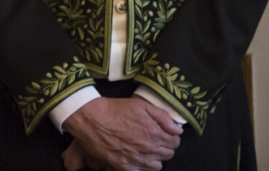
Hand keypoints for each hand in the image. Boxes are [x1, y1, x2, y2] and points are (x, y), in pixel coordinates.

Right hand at [63, 97, 181, 170]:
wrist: (91, 118)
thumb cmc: (115, 109)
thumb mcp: (141, 105)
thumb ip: (163, 117)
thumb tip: (178, 130)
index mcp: (154, 133)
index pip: (175, 141)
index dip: (171, 136)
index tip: (164, 133)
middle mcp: (147, 149)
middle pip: (168, 154)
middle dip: (164, 146)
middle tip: (154, 139)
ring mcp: (136, 160)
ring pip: (157, 166)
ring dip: (155, 157)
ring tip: (146, 149)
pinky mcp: (124, 167)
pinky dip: (143, 167)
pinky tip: (138, 158)